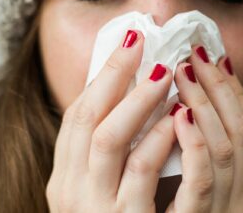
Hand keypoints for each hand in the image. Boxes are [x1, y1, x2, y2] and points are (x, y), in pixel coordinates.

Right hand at [46, 30, 178, 211]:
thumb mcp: (102, 182)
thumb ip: (111, 146)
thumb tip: (129, 93)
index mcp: (66, 175)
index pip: (77, 116)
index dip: (101, 78)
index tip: (126, 46)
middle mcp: (72, 189)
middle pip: (88, 119)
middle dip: (114, 77)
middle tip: (141, 45)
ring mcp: (97, 206)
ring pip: (110, 139)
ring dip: (138, 101)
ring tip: (163, 71)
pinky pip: (141, 171)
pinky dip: (158, 138)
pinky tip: (176, 116)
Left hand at [167, 46, 242, 212]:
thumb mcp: (192, 185)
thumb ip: (191, 154)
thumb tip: (180, 108)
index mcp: (236, 184)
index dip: (231, 91)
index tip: (212, 58)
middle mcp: (238, 195)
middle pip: (239, 132)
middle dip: (218, 89)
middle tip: (194, 55)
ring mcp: (221, 210)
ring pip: (226, 150)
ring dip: (206, 105)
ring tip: (183, 71)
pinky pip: (203, 183)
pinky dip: (196, 145)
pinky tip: (181, 115)